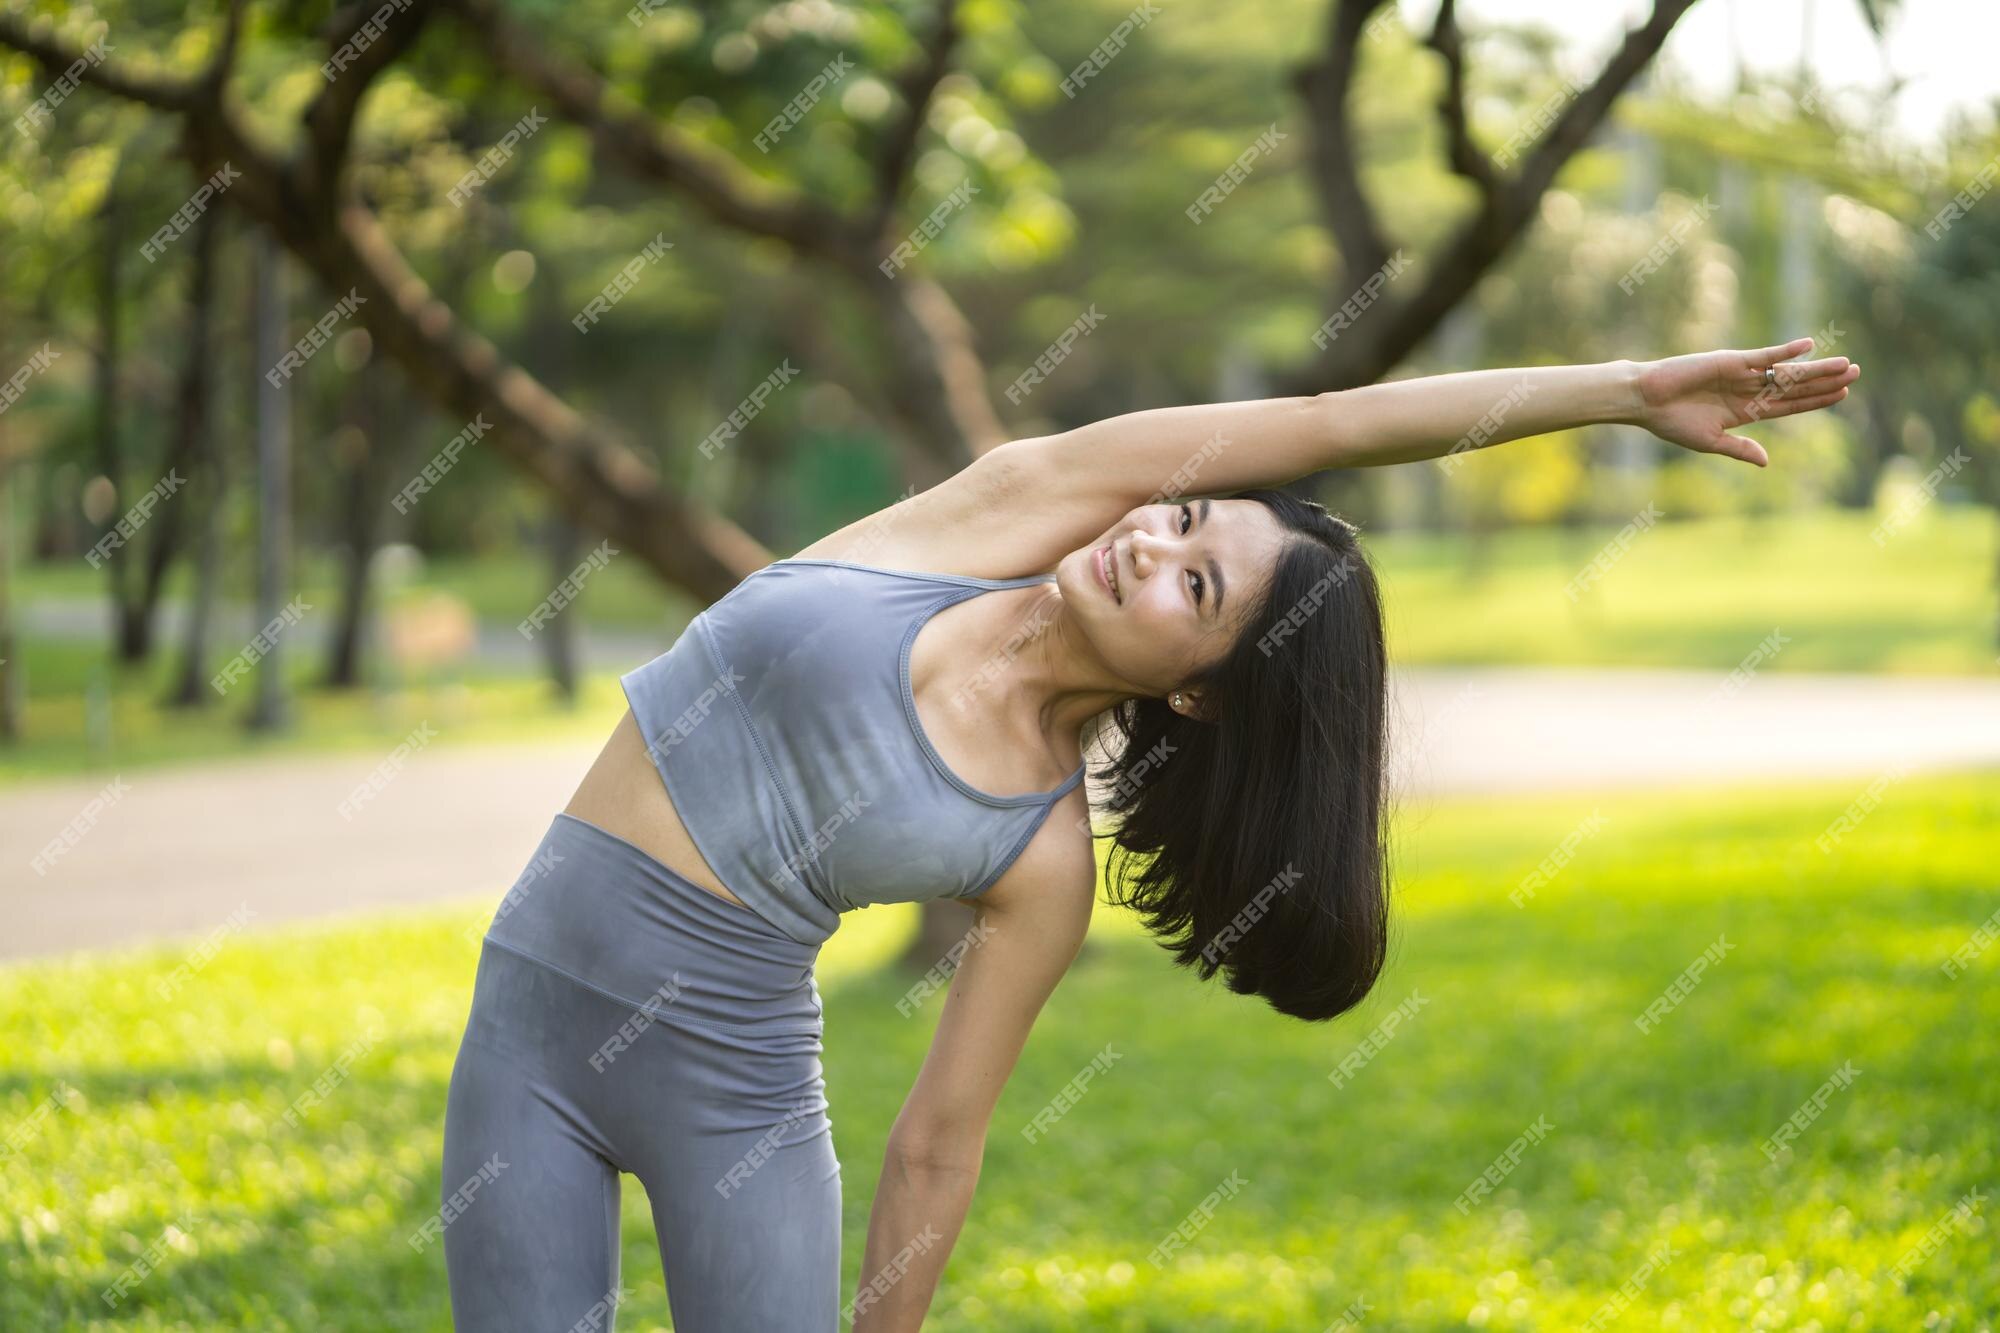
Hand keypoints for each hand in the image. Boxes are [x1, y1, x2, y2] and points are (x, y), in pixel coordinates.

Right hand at [1633, 337, 1859, 467]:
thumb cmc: (1671, 423)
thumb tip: (1767, 462)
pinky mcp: (1731, 361)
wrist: (1646, 400)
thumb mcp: (1710, 441)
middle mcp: (1749, 390)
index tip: (1842, 395)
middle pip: (1795, 386)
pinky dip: (1786, 351)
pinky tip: (1808, 346)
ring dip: (1816, 368)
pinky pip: (1765, 355)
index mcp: (1745, 412)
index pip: (1789, 405)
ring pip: (1787, 371)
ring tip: (1844, 364)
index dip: (1816, 401)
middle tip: (1856, 373)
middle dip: (1825, 381)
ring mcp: (1742, 374)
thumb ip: (1739, 449)